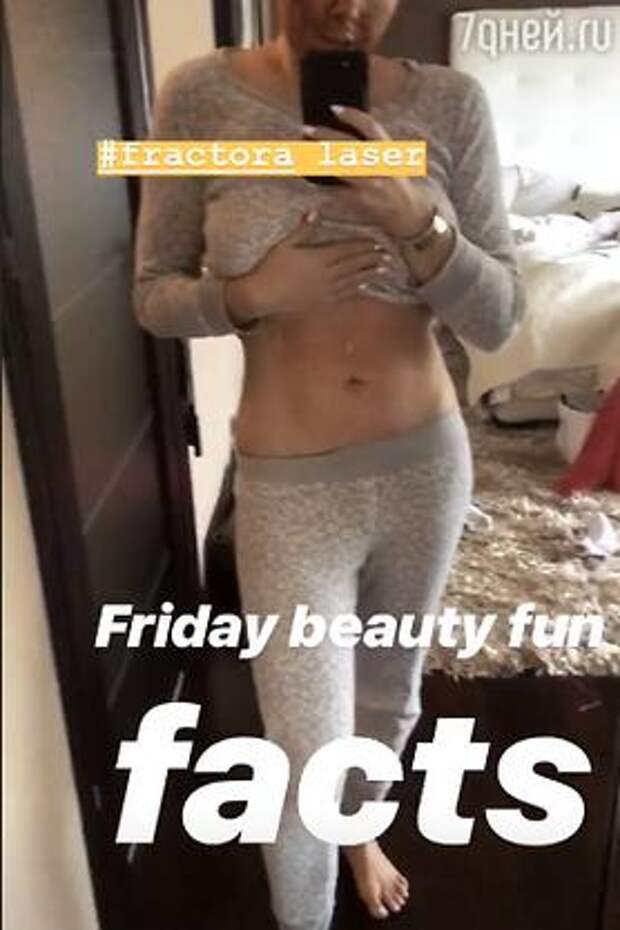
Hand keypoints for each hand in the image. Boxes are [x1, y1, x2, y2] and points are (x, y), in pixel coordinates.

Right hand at [224, 211, 390, 322]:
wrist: (262, 296)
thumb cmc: (270, 268)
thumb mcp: (285, 245)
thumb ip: (303, 229)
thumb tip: (314, 211)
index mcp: (318, 258)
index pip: (346, 250)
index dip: (363, 245)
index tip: (376, 241)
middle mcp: (326, 275)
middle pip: (354, 264)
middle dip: (372, 259)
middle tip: (388, 255)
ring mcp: (325, 290)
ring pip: (353, 280)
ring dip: (370, 274)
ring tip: (384, 269)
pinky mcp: (321, 302)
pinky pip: (343, 295)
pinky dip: (357, 289)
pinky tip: (365, 286)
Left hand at [303, 105, 435, 238]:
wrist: (407, 212)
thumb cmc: (391, 180)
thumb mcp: (388, 159)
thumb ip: (369, 146)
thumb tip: (337, 131)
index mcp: (387, 152)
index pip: (370, 127)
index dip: (352, 115)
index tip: (333, 108)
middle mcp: (379, 168)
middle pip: (347, 146)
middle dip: (324, 136)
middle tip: (305, 128)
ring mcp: (370, 186)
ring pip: (337, 170)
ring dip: (315, 162)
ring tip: (298, 155)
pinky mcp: (360, 204)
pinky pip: (334, 196)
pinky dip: (319, 194)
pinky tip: (304, 191)